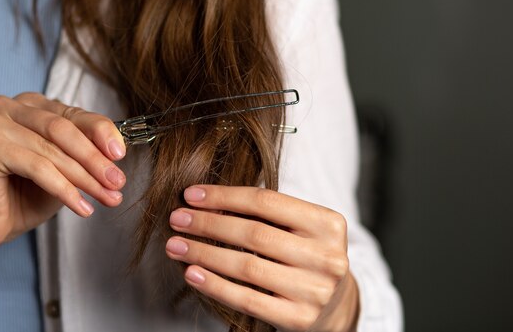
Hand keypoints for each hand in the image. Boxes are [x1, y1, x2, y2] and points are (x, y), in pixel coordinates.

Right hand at [0, 92, 126, 258]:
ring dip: (86, 178)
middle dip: (97, 160)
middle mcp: (9, 106)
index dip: (103, 134)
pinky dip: (64, 188)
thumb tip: (120, 149)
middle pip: (65, 130)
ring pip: (54, 150)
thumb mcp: (66, 169)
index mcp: (31, 104)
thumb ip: (87, 152)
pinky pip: (38, 167)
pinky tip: (82, 207)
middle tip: (118, 182)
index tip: (122, 156)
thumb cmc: (25, 196)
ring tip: (108, 198)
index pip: (75, 114)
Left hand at [165, 185, 359, 331]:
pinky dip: (215, 285)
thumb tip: (204, 203)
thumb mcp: (300, 227)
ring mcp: (315, 291)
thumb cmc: (305, 254)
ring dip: (204, 254)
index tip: (191, 195)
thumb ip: (265, 214)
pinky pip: (247, 299)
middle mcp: (327, 257)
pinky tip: (193, 273)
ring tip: (176, 245)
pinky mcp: (299, 318)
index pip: (266, 202)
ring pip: (247, 267)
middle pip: (254, 234)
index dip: (224, 197)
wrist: (336, 303)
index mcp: (328, 223)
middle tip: (177, 218)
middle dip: (208, 224)